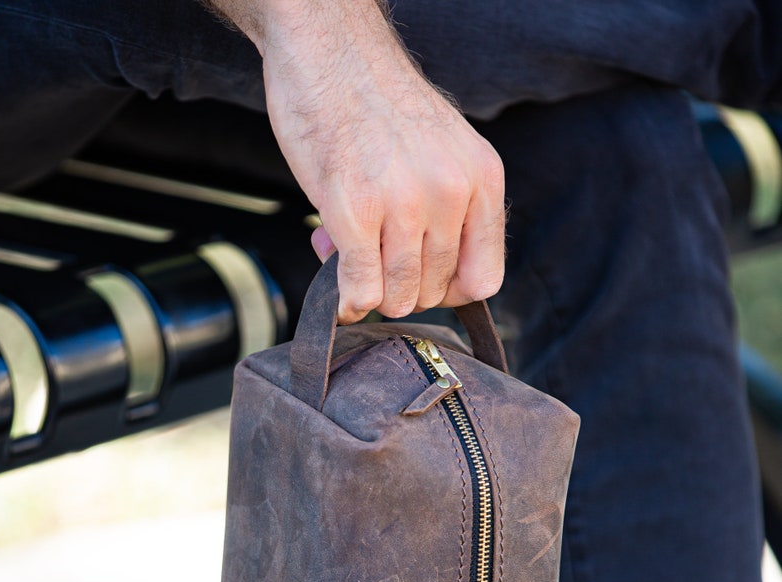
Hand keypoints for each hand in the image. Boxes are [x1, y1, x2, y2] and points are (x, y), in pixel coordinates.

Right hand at [212, 0, 505, 322]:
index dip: (451, 294)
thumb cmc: (379, 100)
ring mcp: (403, 204)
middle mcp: (449, 192)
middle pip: (435, 292)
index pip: (484, 278)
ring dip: (371, 293)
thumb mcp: (444, 149)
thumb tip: (424, 277)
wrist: (330, 47)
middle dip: (401, 288)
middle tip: (373, 257)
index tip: (424, 281)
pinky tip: (338, 284)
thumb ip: (450, 209)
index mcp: (481, 179)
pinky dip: (346, 300)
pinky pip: (360, 290)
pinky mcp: (354, 211)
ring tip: (351, 257)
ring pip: (397, 297)